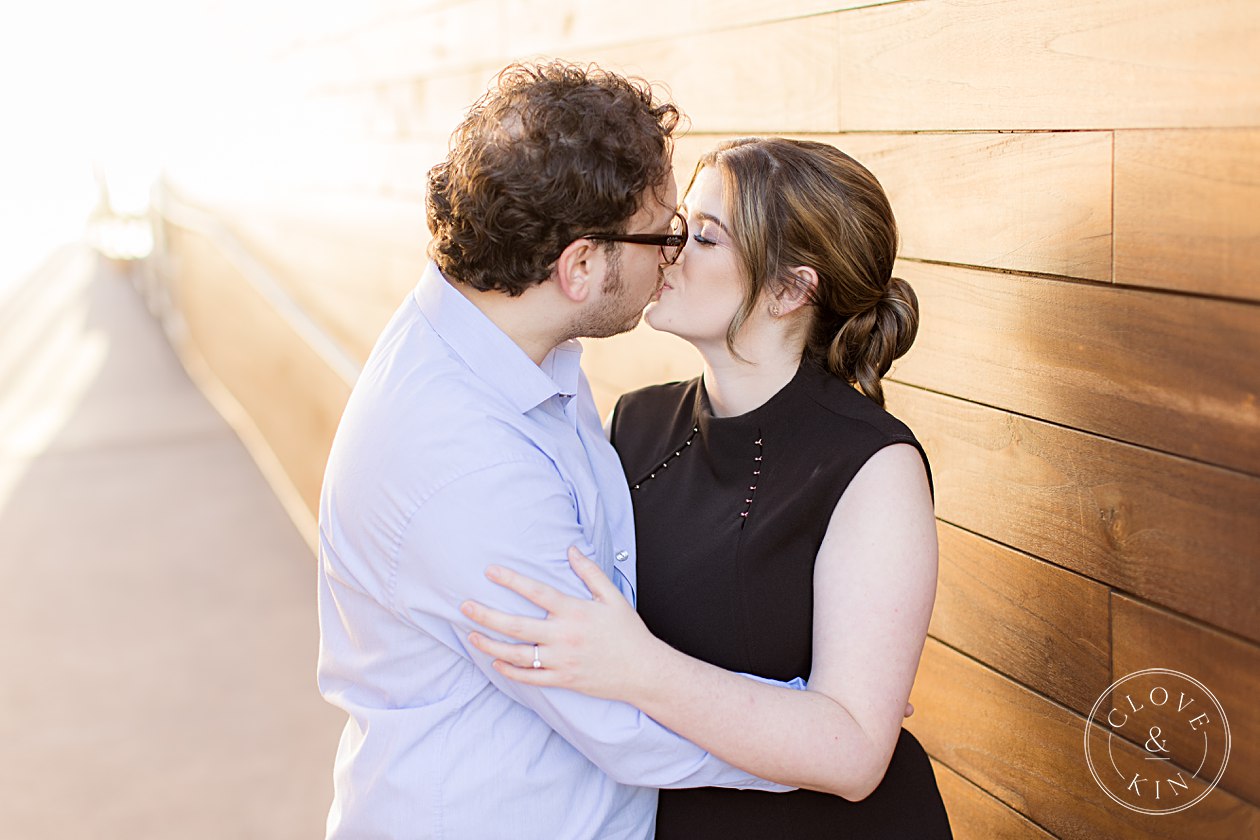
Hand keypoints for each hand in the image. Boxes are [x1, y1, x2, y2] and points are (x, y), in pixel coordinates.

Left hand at [460, 546, 660, 701]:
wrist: (643, 671)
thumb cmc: (629, 633)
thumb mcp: (613, 597)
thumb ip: (590, 573)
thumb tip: (571, 550)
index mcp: (575, 612)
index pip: (536, 592)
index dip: (511, 580)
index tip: (490, 571)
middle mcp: (563, 637)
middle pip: (516, 625)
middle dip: (486, 615)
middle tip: (465, 606)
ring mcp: (561, 661)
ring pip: (516, 654)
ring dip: (490, 644)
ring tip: (472, 635)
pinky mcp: (563, 680)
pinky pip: (530, 677)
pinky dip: (510, 670)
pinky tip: (496, 661)